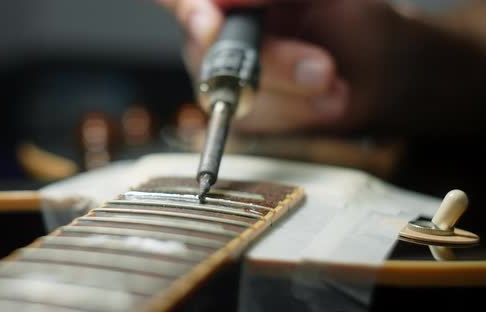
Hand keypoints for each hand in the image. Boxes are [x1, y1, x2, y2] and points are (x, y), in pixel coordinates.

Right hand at [156, 0, 401, 133]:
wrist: (377, 69)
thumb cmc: (350, 22)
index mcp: (233, 2)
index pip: (183, 1)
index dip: (185, 8)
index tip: (210, 25)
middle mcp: (219, 34)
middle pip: (207, 52)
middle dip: (273, 65)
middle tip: (323, 70)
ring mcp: (225, 76)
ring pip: (229, 94)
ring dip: (293, 97)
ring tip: (336, 86)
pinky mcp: (241, 113)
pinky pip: (252, 123)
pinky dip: (296, 116)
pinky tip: (326, 103)